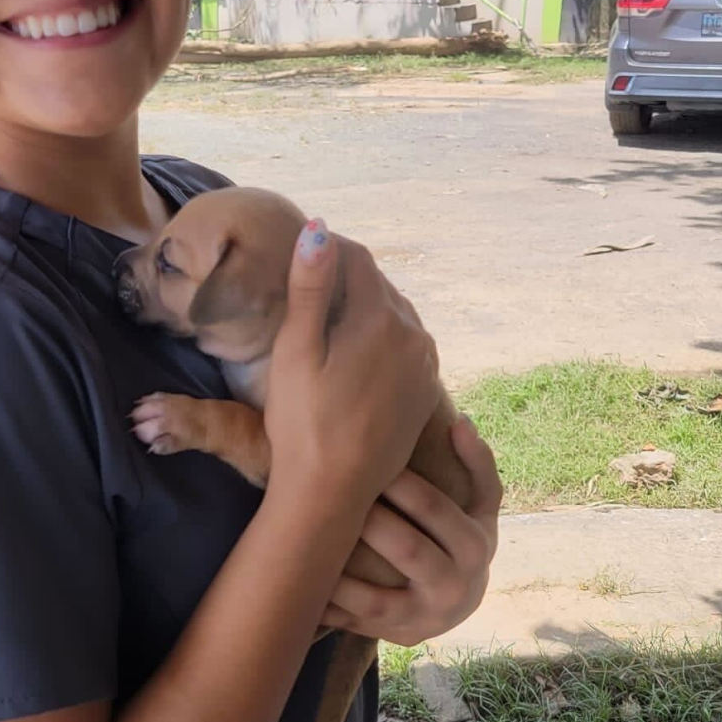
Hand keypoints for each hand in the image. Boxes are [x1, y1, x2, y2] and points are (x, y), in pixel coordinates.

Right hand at [265, 220, 441, 521]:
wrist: (333, 492)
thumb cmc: (303, 422)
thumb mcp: (296, 351)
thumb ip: (310, 288)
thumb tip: (318, 229)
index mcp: (382, 318)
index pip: (357, 259)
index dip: (328, 249)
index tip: (301, 252)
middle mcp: (414, 335)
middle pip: (378, 286)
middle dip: (346, 278)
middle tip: (309, 286)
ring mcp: (425, 365)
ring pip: (394, 315)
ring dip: (364, 309)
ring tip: (328, 321)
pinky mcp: (425, 391)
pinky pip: (404, 346)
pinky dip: (380, 339)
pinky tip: (353, 355)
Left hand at [320, 416, 500, 647]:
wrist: (463, 600)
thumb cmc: (463, 536)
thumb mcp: (482, 504)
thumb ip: (477, 463)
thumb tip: (461, 422)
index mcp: (477, 547)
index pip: (436, 511)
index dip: (401, 485)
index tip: (365, 458)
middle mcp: (457, 588)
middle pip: (407, 551)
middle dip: (368, 522)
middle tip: (327, 491)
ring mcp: (424, 618)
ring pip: (376, 600)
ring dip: (339, 572)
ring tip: (306, 539)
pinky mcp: (397, 635)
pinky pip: (355, 624)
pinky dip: (326, 605)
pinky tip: (298, 582)